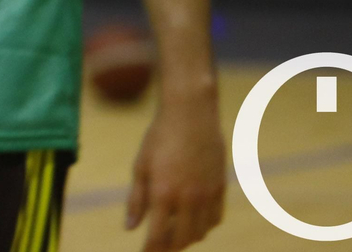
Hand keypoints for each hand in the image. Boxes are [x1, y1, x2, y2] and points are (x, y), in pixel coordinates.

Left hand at [126, 96, 225, 250]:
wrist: (190, 114)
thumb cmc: (159, 138)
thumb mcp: (140, 167)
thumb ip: (136, 200)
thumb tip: (130, 228)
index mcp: (163, 194)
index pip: (157, 236)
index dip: (150, 249)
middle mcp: (188, 198)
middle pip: (181, 239)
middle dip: (169, 247)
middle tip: (159, 247)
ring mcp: (207, 194)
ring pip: (200, 232)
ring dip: (187, 239)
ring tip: (174, 237)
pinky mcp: (220, 187)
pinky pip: (215, 218)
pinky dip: (205, 227)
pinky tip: (194, 223)